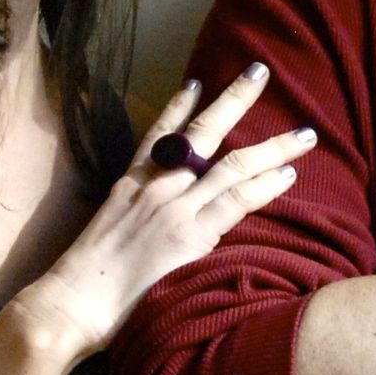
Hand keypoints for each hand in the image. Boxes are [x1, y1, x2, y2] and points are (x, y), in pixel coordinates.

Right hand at [9, 64, 311, 363]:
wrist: (70, 304)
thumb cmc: (81, 285)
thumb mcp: (105, 235)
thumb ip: (134, 221)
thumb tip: (154, 226)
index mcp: (130, 184)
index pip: (159, 135)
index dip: (179, 106)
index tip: (197, 82)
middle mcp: (154, 186)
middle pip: (202, 131)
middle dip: (235, 98)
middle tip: (260, 70)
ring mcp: (174, 207)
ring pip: (233, 164)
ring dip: (273, 147)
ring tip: (305, 134)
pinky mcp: (189, 235)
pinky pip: (236, 201)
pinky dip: (264, 185)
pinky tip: (287, 174)